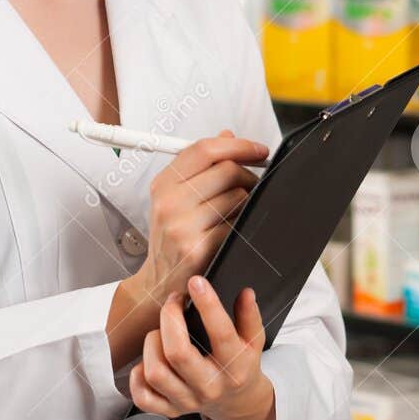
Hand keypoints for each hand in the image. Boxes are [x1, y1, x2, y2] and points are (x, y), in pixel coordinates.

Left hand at [129, 276, 278, 419]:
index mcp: (234, 368)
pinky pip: (143, 396)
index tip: (196, 282)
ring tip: (160, 332)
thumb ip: (250, 317)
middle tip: (172, 302)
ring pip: (155, 372)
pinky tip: (148, 360)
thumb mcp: (253, 342)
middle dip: (169, 318)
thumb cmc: (241, 366)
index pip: (221, 334)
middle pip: (178, 353)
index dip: (207, 304)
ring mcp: (188, 401)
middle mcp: (210, 387)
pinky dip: (137, 376)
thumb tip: (246, 293)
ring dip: (152, 343)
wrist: (237, 403)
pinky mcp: (171, 410)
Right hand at [133, 130, 269, 303]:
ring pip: (237, 197)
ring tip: (243, 210)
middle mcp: (168, 202)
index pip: (204, 149)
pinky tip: (238, 229)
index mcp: (163, 183)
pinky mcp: (197, 248)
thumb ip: (201, 166)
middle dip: (249, 174)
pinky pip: (237, 225)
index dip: (238, 145)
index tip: (259, 150)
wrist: (159, 283)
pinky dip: (244, 224)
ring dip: (249, 201)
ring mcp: (181, 226)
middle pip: (226, 170)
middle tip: (255, 184)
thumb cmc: (172, 238)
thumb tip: (227, 135)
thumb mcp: (176, 198)